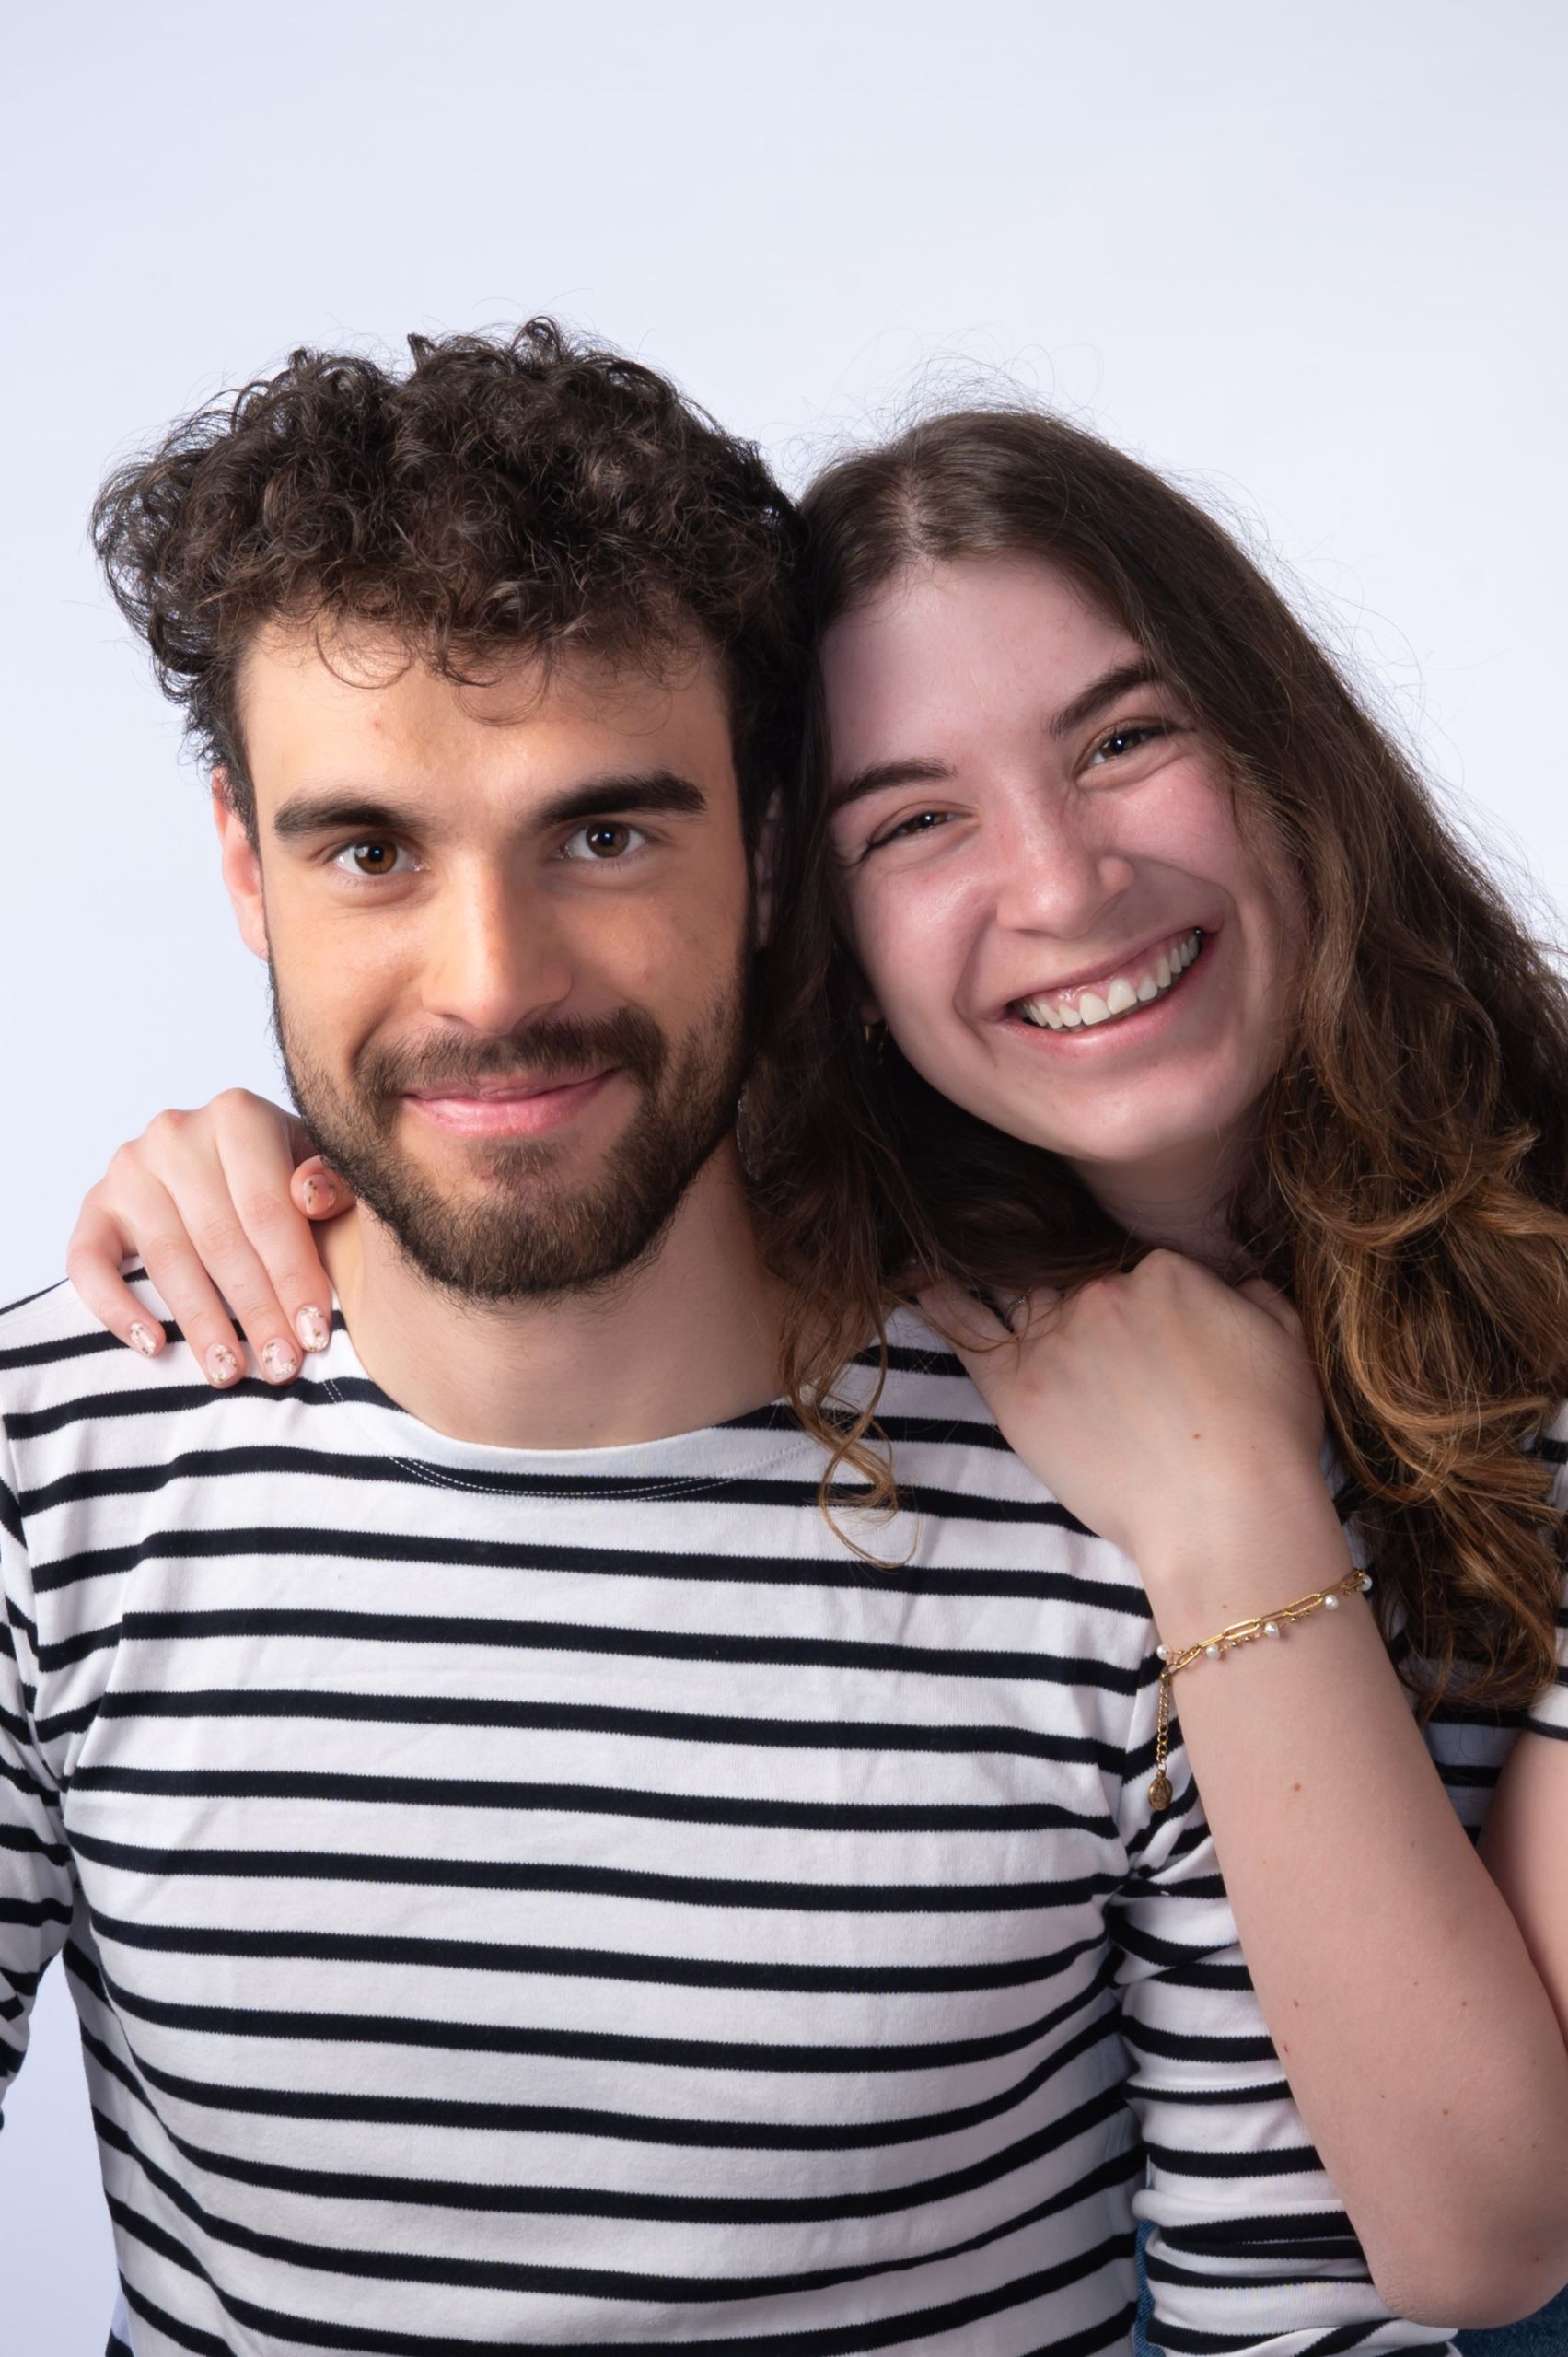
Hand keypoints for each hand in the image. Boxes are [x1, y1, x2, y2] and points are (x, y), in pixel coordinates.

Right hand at [66, 1089, 353, 1385]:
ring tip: (229, 1372)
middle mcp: (176, 1133)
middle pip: (220, 1239)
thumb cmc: (288, 1173)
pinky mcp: (95, 1205)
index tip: (316, 1333)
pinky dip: (116, 1308)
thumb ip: (335, 1183)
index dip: (294, 1276)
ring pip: (166, 1258)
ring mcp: (129, 1168)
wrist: (233, 1160)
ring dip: (200, 1323)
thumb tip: (311, 1197)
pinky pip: (89, 1262)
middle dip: (255, 1311)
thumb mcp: (323, 1170)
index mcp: (238, 1115)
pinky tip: (154, 1346)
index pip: (267, 1210)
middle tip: (282, 1367)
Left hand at [921, 1249, 1329, 1574]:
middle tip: (1068, 1316)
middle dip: (1069, 1287)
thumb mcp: (1287, 1343)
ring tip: (956, 1251)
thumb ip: (1256, 1293)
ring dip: (989, 1268)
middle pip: (1071, 1271)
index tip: (1143, 1330)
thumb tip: (1235, 1278)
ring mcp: (1053, 1337)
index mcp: (1165, 1270)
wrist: (1226, 1515)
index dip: (1138, 1295)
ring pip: (1012, 1286)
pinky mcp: (1014, 1389)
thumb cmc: (1267, 1438)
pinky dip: (937, 1298)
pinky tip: (914, 1280)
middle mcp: (1101, 1291)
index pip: (1135, 1261)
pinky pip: (962, 1327)